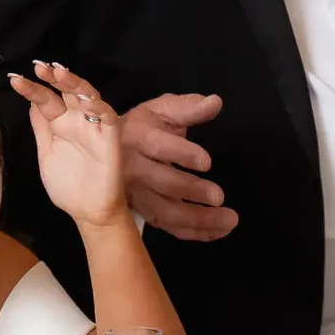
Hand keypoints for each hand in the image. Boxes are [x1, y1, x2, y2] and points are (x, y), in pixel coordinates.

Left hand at [9, 62, 127, 230]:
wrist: (88, 212)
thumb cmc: (68, 185)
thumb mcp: (46, 154)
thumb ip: (41, 129)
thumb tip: (32, 103)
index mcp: (60, 124)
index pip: (46, 100)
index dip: (32, 89)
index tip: (15, 79)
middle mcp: (77, 121)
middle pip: (67, 91)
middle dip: (54, 77)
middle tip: (39, 66)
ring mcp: (94, 128)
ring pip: (88, 97)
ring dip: (75, 83)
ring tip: (58, 72)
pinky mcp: (110, 139)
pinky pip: (107, 117)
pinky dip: (98, 106)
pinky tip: (85, 99)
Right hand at [115, 92, 236, 240]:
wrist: (106, 151)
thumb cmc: (142, 128)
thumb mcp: (161, 110)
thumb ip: (188, 107)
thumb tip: (214, 103)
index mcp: (136, 136)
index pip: (157, 146)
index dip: (181, 154)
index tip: (207, 162)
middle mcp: (131, 168)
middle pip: (160, 183)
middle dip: (190, 191)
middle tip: (218, 197)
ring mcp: (134, 194)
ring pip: (163, 212)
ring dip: (197, 219)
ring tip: (228, 220)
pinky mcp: (141, 211)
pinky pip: (167, 226)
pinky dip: (193, 232)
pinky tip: (217, 230)